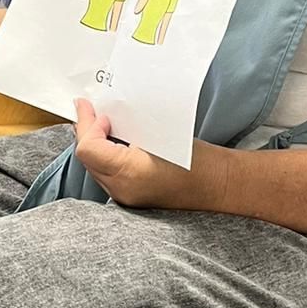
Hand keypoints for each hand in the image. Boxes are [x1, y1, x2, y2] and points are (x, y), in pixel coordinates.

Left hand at [73, 100, 225, 210]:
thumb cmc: (197, 159)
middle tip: (90, 110)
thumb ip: (128, 125)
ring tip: (101, 123)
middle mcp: (121, 190)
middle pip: (87, 158)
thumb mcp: (160, 133)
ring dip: (94, 144)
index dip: (88, 125)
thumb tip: (104, 112)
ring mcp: (124, 198)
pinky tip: (112, 141)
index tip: (95, 108)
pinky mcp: (129, 198)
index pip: (88, 149)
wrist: (219, 186)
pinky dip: (104, 155)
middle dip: (86, 132)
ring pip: (93, 166)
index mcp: (128, 173)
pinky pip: (105, 174)